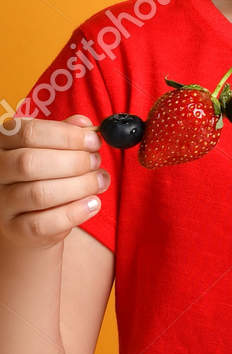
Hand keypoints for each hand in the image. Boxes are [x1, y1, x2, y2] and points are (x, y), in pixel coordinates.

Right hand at [0, 114, 109, 248]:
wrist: (28, 221)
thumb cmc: (44, 176)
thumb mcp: (52, 150)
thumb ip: (66, 135)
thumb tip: (84, 124)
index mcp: (2, 143)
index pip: (28, 132)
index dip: (66, 135)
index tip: (94, 140)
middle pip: (30, 162)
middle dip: (73, 161)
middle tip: (96, 161)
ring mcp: (2, 202)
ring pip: (39, 193)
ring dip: (80, 185)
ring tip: (100, 181)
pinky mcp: (15, 229)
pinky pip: (44, 223)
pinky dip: (75, 212)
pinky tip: (93, 203)